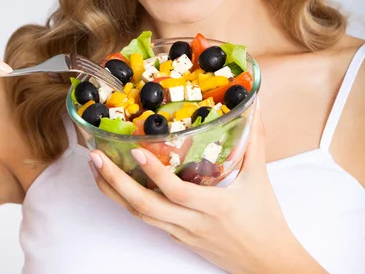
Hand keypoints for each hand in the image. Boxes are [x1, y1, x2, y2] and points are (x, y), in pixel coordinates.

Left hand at [89, 102, 326, 273]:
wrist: (269, 264)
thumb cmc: (266, 222)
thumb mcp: (260, 178)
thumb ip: (255, 140)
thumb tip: (255, 107)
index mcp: (213, 207)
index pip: (177, 192)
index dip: (154, 173)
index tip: (135, 150)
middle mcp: (191, 223)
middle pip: (145, 207)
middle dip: (115, 183)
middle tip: (95, 158)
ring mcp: (182, 234)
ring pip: (141, 216)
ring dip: (115, 193)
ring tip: (97, 168)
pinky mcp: (178, 239)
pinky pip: (149, 220)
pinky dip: (130, 203)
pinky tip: (119, 186)